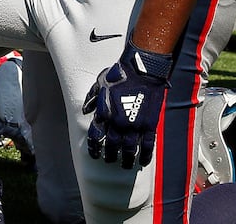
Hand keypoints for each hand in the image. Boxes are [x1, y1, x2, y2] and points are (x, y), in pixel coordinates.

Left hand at [83, 45, 172, 168]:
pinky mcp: (149, 125)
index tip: (94, 153)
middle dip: (109, 155)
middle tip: (109, 160)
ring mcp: (134, 125)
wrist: (142, 71)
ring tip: (126, 165)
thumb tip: (86, 109)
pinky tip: (142, 161)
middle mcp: (118, 121)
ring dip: (127, 159)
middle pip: (112, 145)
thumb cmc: (120, 75)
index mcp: (105, 112)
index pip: (96, 135)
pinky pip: (147, 145)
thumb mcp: (100, 83)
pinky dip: (145, 155)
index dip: (94, 147)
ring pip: (129, 149)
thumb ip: (92, 97)